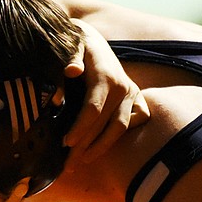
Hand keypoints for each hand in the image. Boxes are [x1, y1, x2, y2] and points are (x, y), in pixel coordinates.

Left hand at [63, 18, 149, 165]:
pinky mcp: (135, 97)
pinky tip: (101, 147)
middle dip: (85, 145)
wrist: (91, 38)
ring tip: (82, 160)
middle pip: (105, 124)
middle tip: (67, 163)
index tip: (66, 143)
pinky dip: (118, 135)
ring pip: (119, 127)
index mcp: (106, 76)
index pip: (94, 109)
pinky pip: (132, 122)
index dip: (80, 128)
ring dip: (101, 146)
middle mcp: (123, 86)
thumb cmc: (75, 44)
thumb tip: (72, 71)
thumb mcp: (70, 45)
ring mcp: (131, 93)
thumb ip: (71, 58)